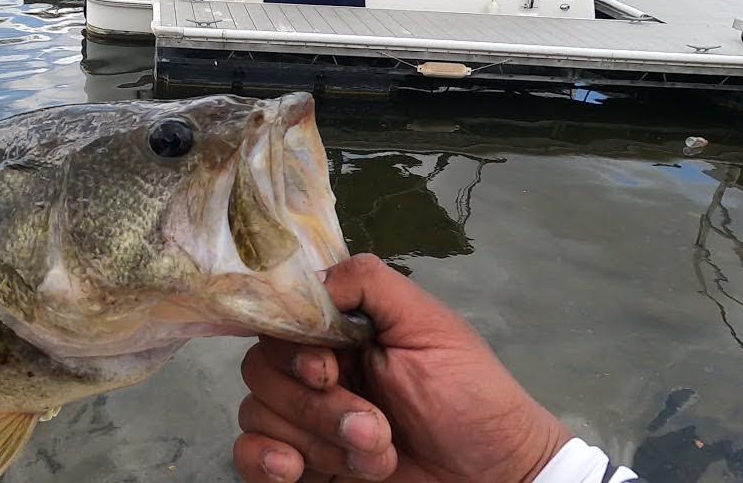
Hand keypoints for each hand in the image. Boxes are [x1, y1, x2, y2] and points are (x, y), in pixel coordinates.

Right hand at [233, 254, 571, 482]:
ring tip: (376, 457)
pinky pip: (248, 456)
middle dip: (317, 406)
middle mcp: (314, 372)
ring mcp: (304, 421)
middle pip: (261, 371)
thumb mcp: (429, 325)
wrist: (494, 476)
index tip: (330, 371)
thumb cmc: (472, 399)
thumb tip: (309, 279)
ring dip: (316, 441)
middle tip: (376, 427)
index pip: (279, 322)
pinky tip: (297, 470)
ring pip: (256, 414)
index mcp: (340, 333)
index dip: (294, 349)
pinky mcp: (301, 466)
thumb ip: (370, 283)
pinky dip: (264, 462)